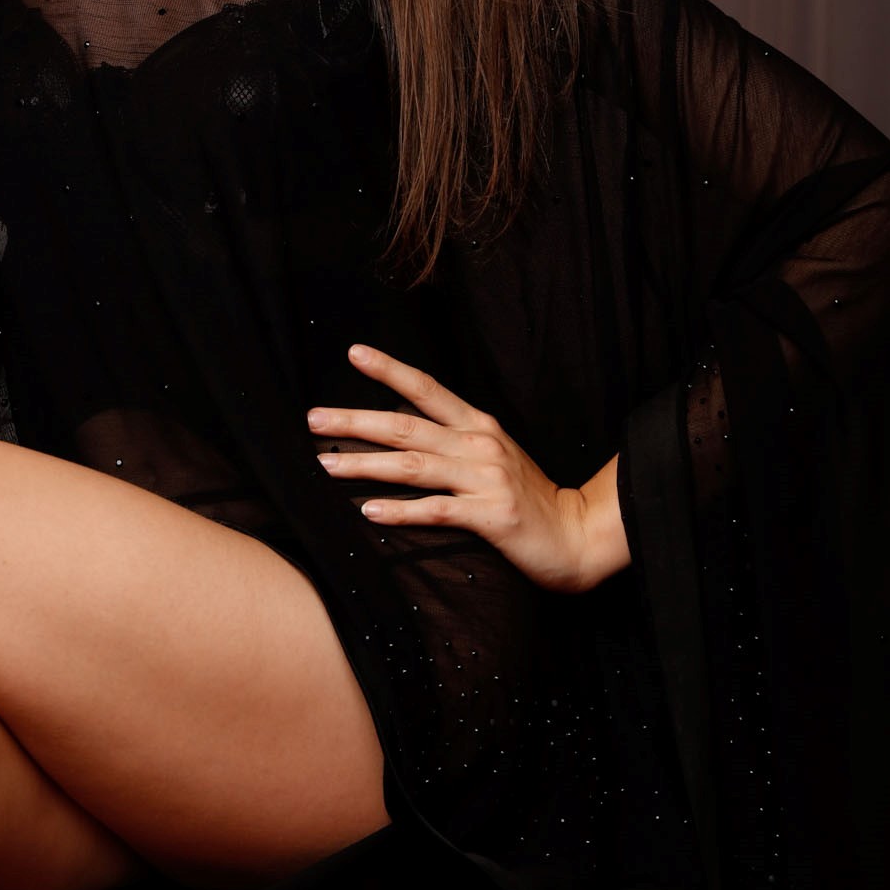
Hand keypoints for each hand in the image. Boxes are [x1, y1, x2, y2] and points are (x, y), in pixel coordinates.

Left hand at [306, 343, 598, 592]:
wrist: (576, 535)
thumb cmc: (526, 497)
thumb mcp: (491, 456)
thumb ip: (450, 441)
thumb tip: (395, 428)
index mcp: (477, 425)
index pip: (426, 388)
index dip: (389, 369)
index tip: (353, 353)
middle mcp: (479, 445)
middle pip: (405, 426)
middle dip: (355, 423)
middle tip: (313, 421)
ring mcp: (486, 479)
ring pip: (413, 466)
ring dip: (365, 466)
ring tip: (326, 466)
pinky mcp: (492, 517)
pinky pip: (436, 511)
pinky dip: (401, 511)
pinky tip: (369, 511)